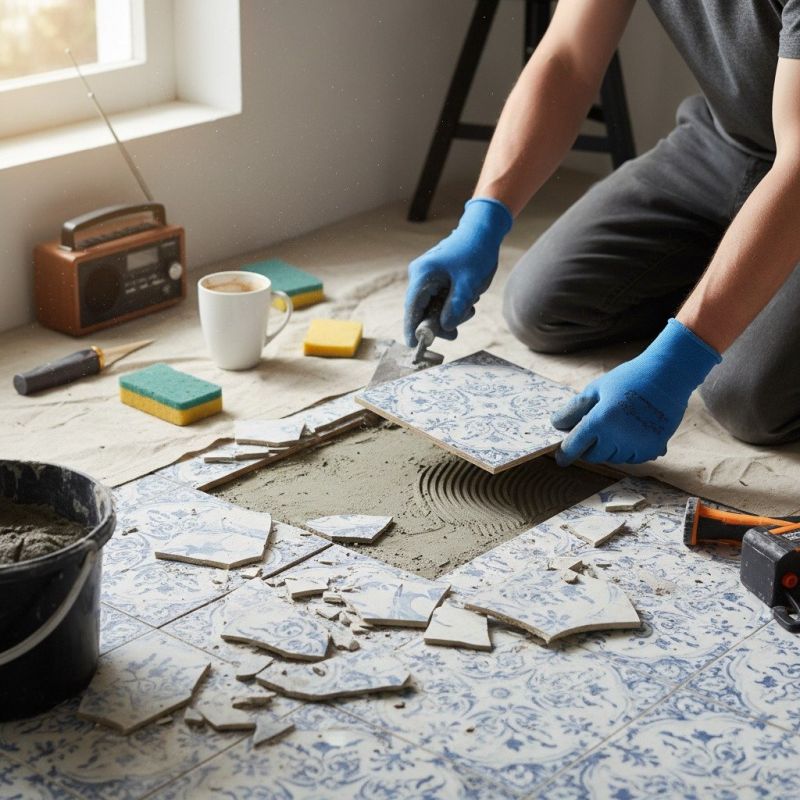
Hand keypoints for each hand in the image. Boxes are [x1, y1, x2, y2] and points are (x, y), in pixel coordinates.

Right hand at [403, 198, 512, 346]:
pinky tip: (468, 298)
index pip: (412, 308)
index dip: (412, 329)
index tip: (413, 347)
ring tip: (470, 306)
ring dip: (450, 313)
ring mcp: (427, 276)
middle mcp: (420, 275)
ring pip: (433, 306)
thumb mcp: (468, 285)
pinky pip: (440, 298)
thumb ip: (455, 308)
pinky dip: (452, 304)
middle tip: (456, 332)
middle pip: (422, 310)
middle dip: (439, 323)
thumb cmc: (475, 253)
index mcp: (423, 275)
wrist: (483, 230)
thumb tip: (445, 328)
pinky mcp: (436, 277)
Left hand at [551, 319, 721, 464]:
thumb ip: (574, 409)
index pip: (575, 446)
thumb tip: (557, 425)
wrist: (668, 376)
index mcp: (599, 421)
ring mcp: (636, 445)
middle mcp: (617, 437)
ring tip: (618, 425)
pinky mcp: (652, 449)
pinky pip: (632, 458)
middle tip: (595, 430)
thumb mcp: (596, 389)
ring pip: (613, 458)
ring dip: (609, 448)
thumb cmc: (628, 379)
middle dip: (589, 447)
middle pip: (593, 455)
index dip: (565, 453)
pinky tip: (632, 430)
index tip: (561, 458)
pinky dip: (628, 449)